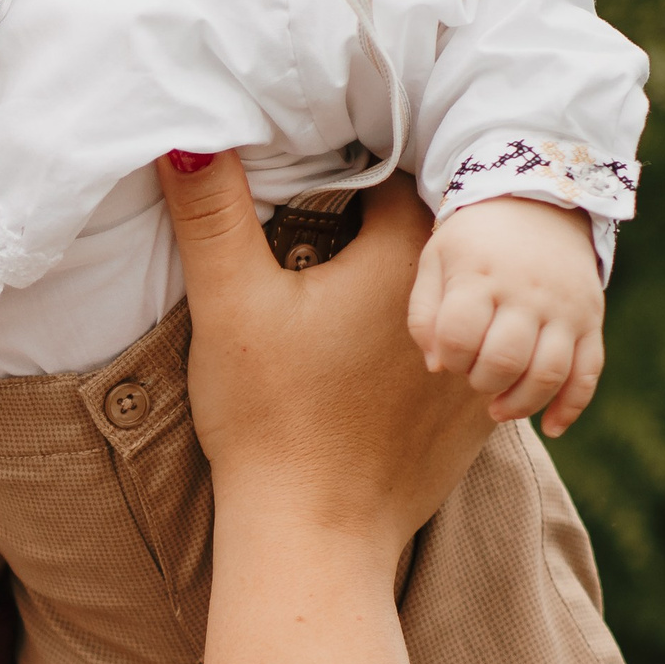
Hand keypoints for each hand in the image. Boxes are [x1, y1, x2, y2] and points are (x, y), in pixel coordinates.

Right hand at [156, 153, 493, 567]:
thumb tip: (184, 130)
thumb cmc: (270, 417)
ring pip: (459, 294)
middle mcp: (464, 299)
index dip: (356, 168)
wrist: (314, 533)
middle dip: (393, 222)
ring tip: (368, 290)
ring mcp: (480, 360)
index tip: (322, 176)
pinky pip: (471, 354)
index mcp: (408, 254)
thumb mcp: (229, 303)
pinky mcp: (478, 414)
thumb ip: (211, 212)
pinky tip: (386, 360)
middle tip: (341, 225)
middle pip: (436, 230)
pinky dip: (438, 345)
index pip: (396, 174)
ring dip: (424, 284)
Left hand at [406, 195, 603, 436]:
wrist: (538, 202)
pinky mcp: (590, 320)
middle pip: (504, 360)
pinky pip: (588, 372)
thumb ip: (425, 314)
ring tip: (498, 408)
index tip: (448, 356)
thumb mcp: (436, 261)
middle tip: (474, 376)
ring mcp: (564, 308)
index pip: (459, 336)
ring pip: (548, 373)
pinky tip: (551, 428)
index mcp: (481, 276)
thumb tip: (437, 366)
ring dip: (520, 403)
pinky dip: (572, 406)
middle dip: (482, 381)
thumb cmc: (474, 242)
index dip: (449, 358)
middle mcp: (527, 293)